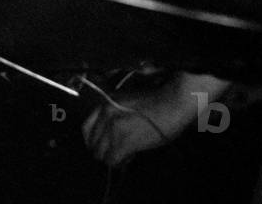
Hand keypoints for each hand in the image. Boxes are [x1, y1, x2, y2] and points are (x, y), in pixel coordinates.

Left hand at [82, 79, 200, 166]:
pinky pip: (113, 161)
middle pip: (93, 144)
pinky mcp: (123, 142)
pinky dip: (122, 162)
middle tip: (118, 149)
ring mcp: (113, 129)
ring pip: (101, 154)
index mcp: (107, 103)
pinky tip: (132, 155)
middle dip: (104, 149)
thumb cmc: (160, 100)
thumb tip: (108, 133)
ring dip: (113, 156)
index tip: (104, 143)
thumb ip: (115, 113)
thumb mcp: (130, 100)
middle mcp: (106, 115)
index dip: (94, 139)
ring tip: (128, 152)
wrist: (175, 101)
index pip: (86, 127)